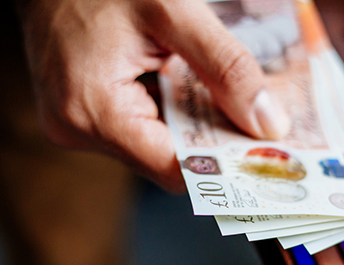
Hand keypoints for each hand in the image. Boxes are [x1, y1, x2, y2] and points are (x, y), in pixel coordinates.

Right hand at [18, 0, 288, 191]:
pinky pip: (138, 127)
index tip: (263, 155)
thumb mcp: (174, 10)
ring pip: (155, 146)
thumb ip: (226, 67)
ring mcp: (75, 122)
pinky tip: (186, 84)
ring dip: (192, 124)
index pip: (174, 169)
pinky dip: (169, 111)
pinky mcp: (81, 112)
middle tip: (256, 122)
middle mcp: (76, 128)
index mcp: (91, 110)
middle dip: (213, 141)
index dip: (223, 165)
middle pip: (167, 161)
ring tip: (221, 96)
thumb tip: (269, 124)